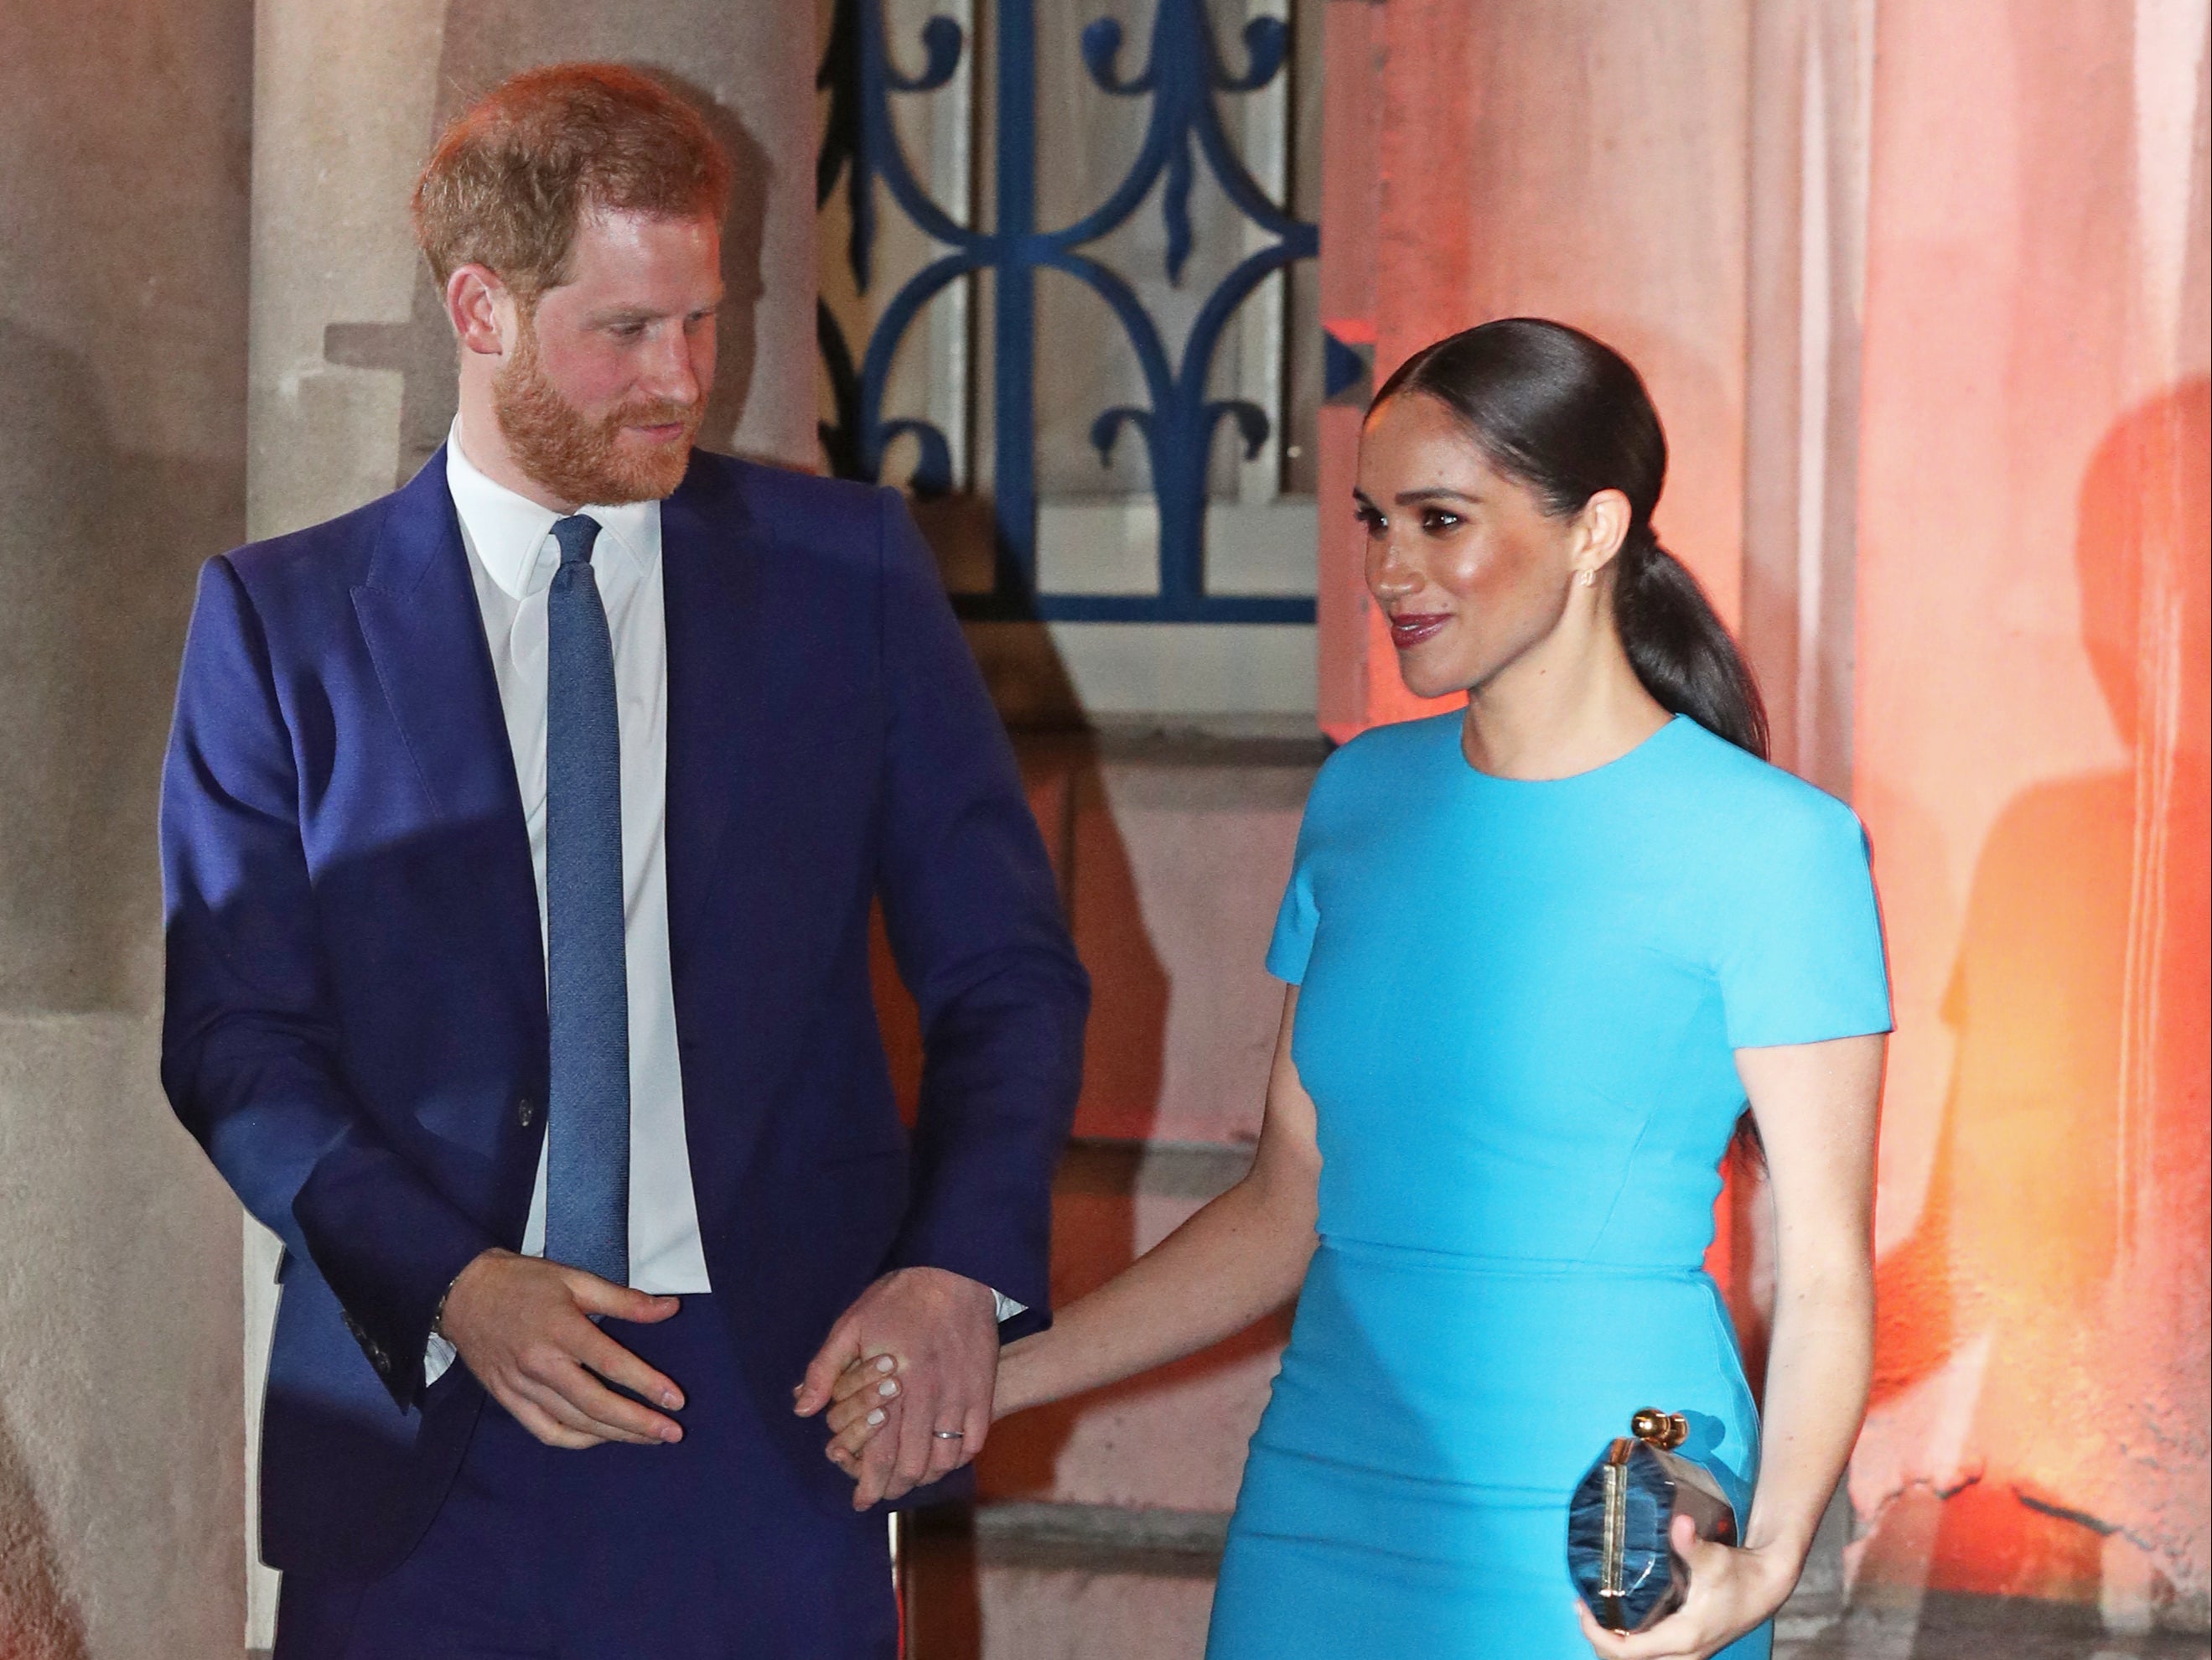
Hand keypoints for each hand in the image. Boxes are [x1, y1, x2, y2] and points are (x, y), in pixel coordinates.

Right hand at [439, 1248, 685, 1449]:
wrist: (463, 1293)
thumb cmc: (524, 1282)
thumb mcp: (576, 1279)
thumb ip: (625, 1300)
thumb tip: (670, 1308)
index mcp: (562, 1329)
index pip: (612, 1365)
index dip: (648, 1385)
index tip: (676, 1400)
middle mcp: (542, 1363)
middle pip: (596, 1404)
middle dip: (638, 1423)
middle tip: (672, 1432)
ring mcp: (522, 1386)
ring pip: (574, 1423)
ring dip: (615, 1435)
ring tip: (647, 1437)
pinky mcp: (508, 1399)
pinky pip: (546, 1431)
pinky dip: (577, 1440)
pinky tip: (601, 1438)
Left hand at [793, 1267, 997, 1509]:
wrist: (956, 1270)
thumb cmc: (898, 1298)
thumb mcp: (851, 1324)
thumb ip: (825, 1369)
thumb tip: (803, 1409)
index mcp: (894, 1385)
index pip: (881, 1453)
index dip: (870, 1485)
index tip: (862, 1501)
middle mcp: (929, 1396)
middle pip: (913, 1465)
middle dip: (895, 1486)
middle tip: (883, 1489)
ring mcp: (960, 1395)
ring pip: (945, 1459)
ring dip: (926, 1474)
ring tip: (911, 1474)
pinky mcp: (982, 1388)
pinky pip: (974, 1440)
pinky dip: (957, 1456)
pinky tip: (942, 1454)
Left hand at [1574, 1516, 1796, 1659]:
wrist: (1766, 1587)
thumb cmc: (1738, 1574)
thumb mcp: (1714, 1558)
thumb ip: (1691, 1544)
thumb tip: (1679, 1523)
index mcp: (1682, 1637)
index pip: (1627, 1652)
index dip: (1597, 1634)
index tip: (1580, 1606)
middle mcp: (1683, 1655)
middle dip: (1599, 1641)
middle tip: (1584, 1608)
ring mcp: (1686, 1656)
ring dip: (1613, 1645)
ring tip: (1596, 1613)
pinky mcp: (1687, 1650)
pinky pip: (1649, 1656)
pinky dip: (1628, 1644)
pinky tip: (1620, 1618)